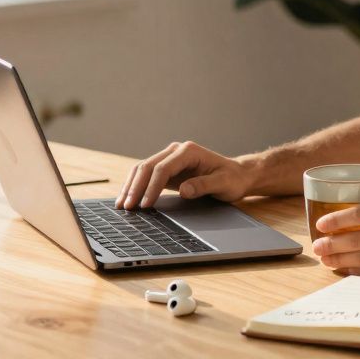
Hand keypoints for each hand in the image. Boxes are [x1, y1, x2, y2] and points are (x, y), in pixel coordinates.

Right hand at [115, 141, 252, 209]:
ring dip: (131, 186)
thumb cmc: (232, 179)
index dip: (152, 187)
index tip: (145, 204)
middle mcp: (176, 151)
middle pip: (148, 166)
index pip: (163, 168)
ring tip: (122, 205)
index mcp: (189, 151)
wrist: (237, 175)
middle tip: (127, 207)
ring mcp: (170, 159)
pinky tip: (128, 199)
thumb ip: (204, 185)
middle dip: (136, 187)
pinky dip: (136, 186)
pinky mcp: (167, 169)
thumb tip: (184, 190)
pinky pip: (147, 176)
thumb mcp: (223, 184)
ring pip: (143, 169)